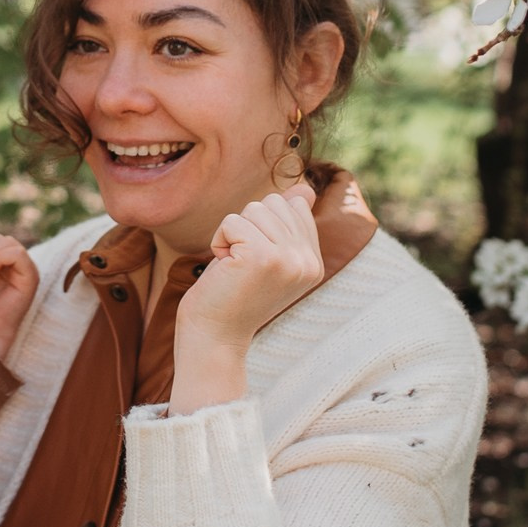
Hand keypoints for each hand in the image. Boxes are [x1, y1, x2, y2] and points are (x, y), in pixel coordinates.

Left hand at [169, 182, 325, 412]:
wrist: (213, 337)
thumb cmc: (232, 295)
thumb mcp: (267, 256)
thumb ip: (288, 223)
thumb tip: (307, 189)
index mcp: (314, 263)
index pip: (294, 206)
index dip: (263, 226)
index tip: (255, 263)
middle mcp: (308, 262)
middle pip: (273, 203)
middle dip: (246, 228)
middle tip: (241, 266)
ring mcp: (289, 259)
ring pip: (253, 209)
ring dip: (231, 234)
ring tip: (233, 267)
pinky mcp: (262, 257)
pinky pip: (232, 221)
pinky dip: (219, 241)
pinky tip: (224, 269)